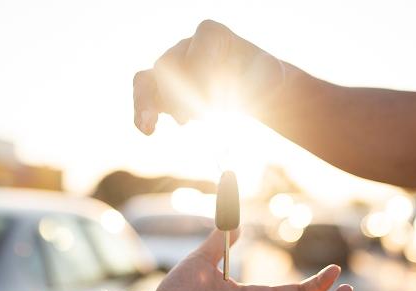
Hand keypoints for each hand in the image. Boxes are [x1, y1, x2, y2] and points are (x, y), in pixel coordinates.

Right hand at [133, 20, 285, 134]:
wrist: (249, 89)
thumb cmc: (262, 79)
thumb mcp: (272, 75)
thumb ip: (270, 73)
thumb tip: (273, 77)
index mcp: (213, 35)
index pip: (197, 48)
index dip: (203, 73)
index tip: (216, 101)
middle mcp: (186, 46)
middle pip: (170, 65)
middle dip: (181, 93)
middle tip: (204, 115)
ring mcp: (172, 67)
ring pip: (149, 80)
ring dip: (149, 104)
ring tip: (151, 125)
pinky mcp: (165, 89)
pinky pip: (144, 95)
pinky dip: (142, 112)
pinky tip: (147, 131)